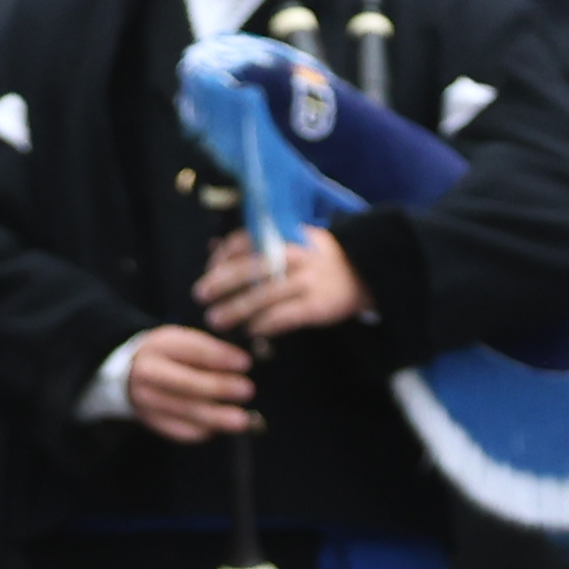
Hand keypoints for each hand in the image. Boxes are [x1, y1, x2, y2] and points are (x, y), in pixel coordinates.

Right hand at [119, 321, 256, 438]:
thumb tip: (241, 365)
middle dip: (220, 388)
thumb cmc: (169, 355)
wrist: (130, 373)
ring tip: (241, 421)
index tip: (246, 363)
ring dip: (216, 417)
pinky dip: (201, 431)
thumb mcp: (184, 341)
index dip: (221, 357)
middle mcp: (148, 373)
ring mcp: (146, 400)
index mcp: (159, 346)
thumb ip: (209, 350)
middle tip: (247, 390)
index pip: (193, 350)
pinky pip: (178, 431)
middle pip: (187, 383)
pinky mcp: (150, 421)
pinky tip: (217, 428)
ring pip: (184, 411)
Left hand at [195, 223, 368, 340]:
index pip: (247, 241)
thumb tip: (214, 248)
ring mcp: (308, 281)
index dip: (223, 256)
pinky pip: (284, 316)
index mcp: (288, 237)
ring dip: (236, 308)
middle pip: (251, 268)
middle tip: (200, 295)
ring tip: (216, 320)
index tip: (209, 271)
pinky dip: (264, 324)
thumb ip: (258, 245)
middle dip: (222, 282)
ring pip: (264, 295)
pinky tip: (250, 331)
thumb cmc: (322, 259)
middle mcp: (296, 256)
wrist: (368, 271)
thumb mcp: (294, 240)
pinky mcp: (318, 306)